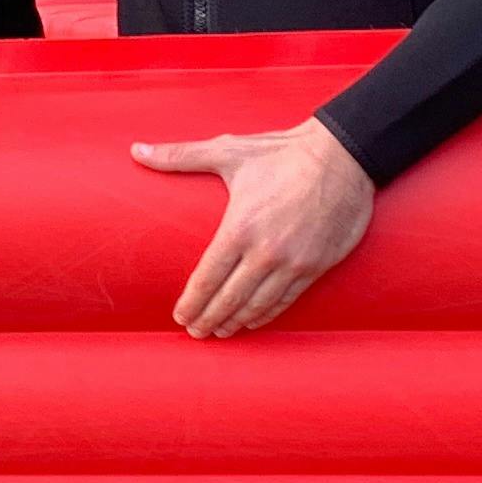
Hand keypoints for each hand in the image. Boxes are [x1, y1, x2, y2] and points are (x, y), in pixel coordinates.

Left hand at [131, 117, 376, 337]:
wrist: (344, 155)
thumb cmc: (282, 153)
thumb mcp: (228, 151)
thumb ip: (180, 156)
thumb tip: (137, 151)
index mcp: (239, 227)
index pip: (207, 278)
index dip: (191, 302)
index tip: (180, 316)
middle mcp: (265, 252)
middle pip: (228, 299)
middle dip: (208, 319)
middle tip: (195, 331)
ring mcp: (293, 262)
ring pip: (257, 306)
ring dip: (236, 322)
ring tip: (221, 330)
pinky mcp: (316, 266)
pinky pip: (287, 300)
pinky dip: (267, 315)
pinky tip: (254, 320)